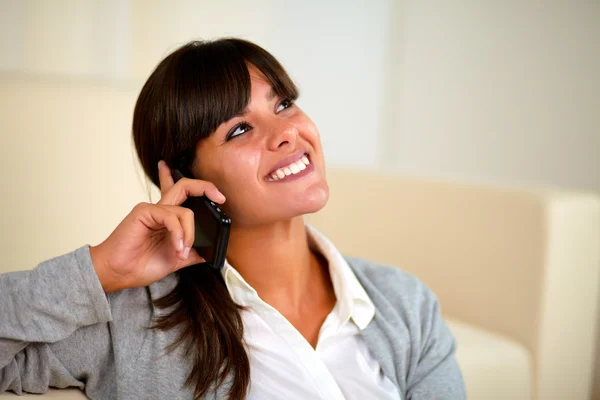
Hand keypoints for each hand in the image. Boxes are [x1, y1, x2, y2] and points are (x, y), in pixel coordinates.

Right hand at [90, 160, 225, 292]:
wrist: (119, 274)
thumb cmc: (140, 266)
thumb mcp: (176, 260)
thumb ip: (192, 252)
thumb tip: (211, 252)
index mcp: (167, 219)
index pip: (184, 196)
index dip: (201, 190)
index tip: (220, 198)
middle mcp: (161, 210)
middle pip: (185, 187)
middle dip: (206, 187)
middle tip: (220, 198)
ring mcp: (152, 209)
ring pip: (185, 211)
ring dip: (189, 234)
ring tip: (182, 252)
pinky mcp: (144, 211)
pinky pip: (172, 217)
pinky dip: (179, 234)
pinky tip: (176, 248)